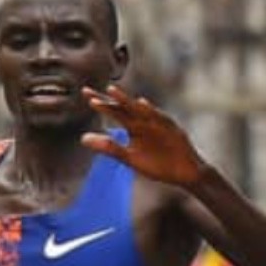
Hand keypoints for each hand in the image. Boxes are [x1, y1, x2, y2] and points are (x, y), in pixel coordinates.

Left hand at [81, 85, 206, 185]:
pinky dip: (152, 112)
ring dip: (127, 101)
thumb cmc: (158, 165)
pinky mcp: (173, 130)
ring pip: (140, 110)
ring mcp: (158, 124)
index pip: (114, 111)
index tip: (85, 94)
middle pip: (124, 107)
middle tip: (91, 92)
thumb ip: (109, 148)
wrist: (184, 174)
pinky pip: (161, 119)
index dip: (101, 103)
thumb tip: (82, 139)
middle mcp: (144, 121)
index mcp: (133, 126)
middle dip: (109, 99)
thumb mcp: (130, 159)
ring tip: (112, 91)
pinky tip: (142, 105)